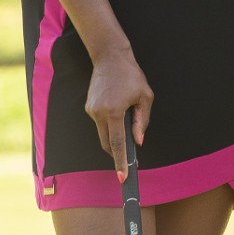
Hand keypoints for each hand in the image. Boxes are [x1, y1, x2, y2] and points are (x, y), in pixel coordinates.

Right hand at [84, 45, 153, 178]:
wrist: (110, 57)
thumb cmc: (131, 76)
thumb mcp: (144, 96)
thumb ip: (142, 120)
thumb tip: (138, 141)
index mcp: (114, 111)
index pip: (117, 143)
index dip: (121, 161)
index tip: (122, 177)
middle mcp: (99, 113)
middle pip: (107, 143)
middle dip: (117, 152)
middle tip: (129, 160)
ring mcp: (91, 111)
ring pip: (103, 133)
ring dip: (114, 135)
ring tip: (127, 122)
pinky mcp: (88, 107)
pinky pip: (100, 122)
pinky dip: (109, 124)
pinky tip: (118, 110)